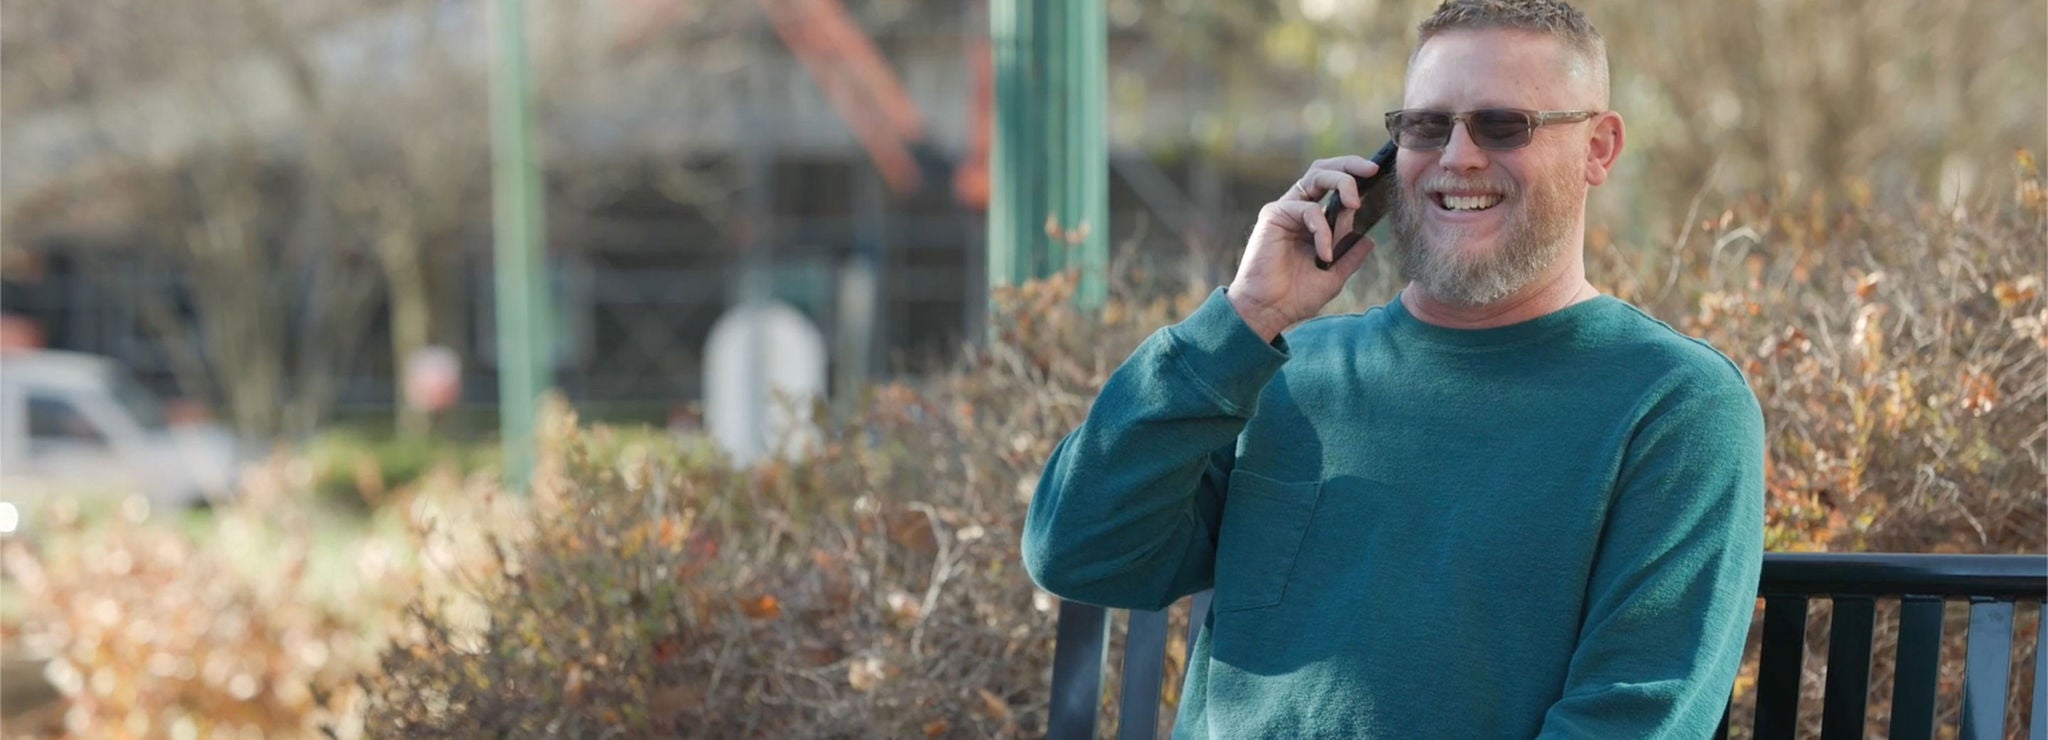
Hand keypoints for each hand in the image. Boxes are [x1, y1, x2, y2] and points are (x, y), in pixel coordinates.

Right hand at [1227, 155, 1381, 341]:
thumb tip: (1370, 240)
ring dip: (1342, 183)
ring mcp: (1284, 210)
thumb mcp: (1334, 276)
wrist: (1268, 311)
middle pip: (1324, 169)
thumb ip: (1350, 256)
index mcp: (1310, 220)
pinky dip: (1323, 231)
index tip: (1378, 176)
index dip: (1355, 177)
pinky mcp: (1273, 215)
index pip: (1333, 185)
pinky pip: (1308, 209)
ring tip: (1356, 204)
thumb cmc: (1295, 296)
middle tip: (1372, 170)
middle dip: (1350, 164)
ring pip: (1316, 176)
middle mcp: (1296, 209)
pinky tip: (1325, 255)